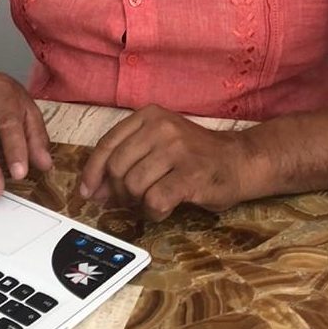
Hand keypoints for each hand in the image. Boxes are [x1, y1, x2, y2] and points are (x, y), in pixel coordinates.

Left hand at [78, 104, 248, 220]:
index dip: (92, 172)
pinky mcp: (191, 174)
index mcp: (148, 116)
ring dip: (137, 203)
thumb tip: (94, 190)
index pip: (107, 144)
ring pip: (133, 185)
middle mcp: (160, 127)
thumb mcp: (158, 142)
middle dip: (117, 192)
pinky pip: (155, 200)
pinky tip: (164, 208)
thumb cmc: (195, 156)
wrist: (240, 160)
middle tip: (129, 201)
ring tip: (151, 201)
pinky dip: (154, 212)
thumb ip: (127, 157)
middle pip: (116, 167)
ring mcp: (177, 149)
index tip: (87, 192)